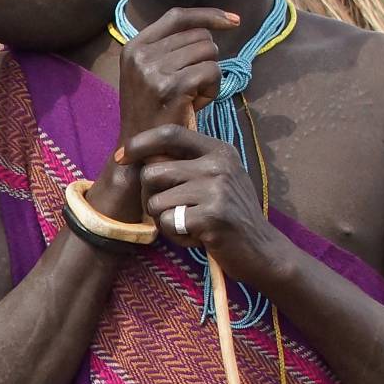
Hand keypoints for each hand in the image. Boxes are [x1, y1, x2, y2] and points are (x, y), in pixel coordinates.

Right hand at [115, 7, 238, 144]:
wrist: (139, 154)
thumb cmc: (154, 113)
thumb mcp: (151, 73)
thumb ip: (171, 46)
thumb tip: (215, 21)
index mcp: (134, 47)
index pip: (178, 16)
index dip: (209, 15)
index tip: (234, 21)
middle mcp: (140, 54)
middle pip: (199, 36)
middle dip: (206, 59)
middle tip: (192, 86)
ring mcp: (154, 70)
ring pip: (209, 52)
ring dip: (210, 75)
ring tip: (193, 97)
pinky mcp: (172, 87)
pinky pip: (213, 71)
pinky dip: (213, 89)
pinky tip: (198, 104)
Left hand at [128, 124, 292, 285]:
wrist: (262, 250)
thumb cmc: (229, 215)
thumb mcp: (215, 179)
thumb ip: (185, 164)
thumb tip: (138, 153)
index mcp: (219, 150)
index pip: (170, 133)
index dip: (140, 143)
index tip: (122, 156)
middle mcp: (219, 164)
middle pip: (152, 173)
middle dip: (152, 197)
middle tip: (174, 212)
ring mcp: (217, 189)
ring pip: (156, 202)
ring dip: (165, 220)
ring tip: (190, 225)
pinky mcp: (212, 215)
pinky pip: (168, 223)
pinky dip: (176, 236)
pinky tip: (198, 237)